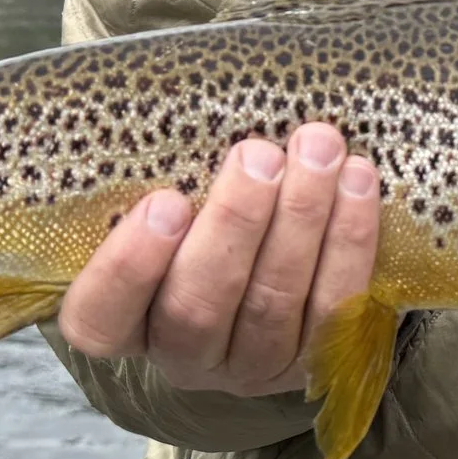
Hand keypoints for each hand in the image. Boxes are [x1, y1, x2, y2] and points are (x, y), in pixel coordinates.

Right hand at [57, 124, 380, 396]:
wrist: (272, 257)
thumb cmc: (196, 210)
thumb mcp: (159, 197)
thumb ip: (154, 172)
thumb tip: (171, 92)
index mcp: (124, 321)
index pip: (100, 318)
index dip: (128, 268)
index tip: (165, 201)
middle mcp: (183, 356)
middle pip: (198, 307)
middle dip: (234, 226)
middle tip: (257, 154)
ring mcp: (253, 366)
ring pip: (273, 302)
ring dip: (301, 219)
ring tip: (317, 149)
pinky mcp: (319, 358)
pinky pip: (336, 305)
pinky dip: (349, 239)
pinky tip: (357, 181)